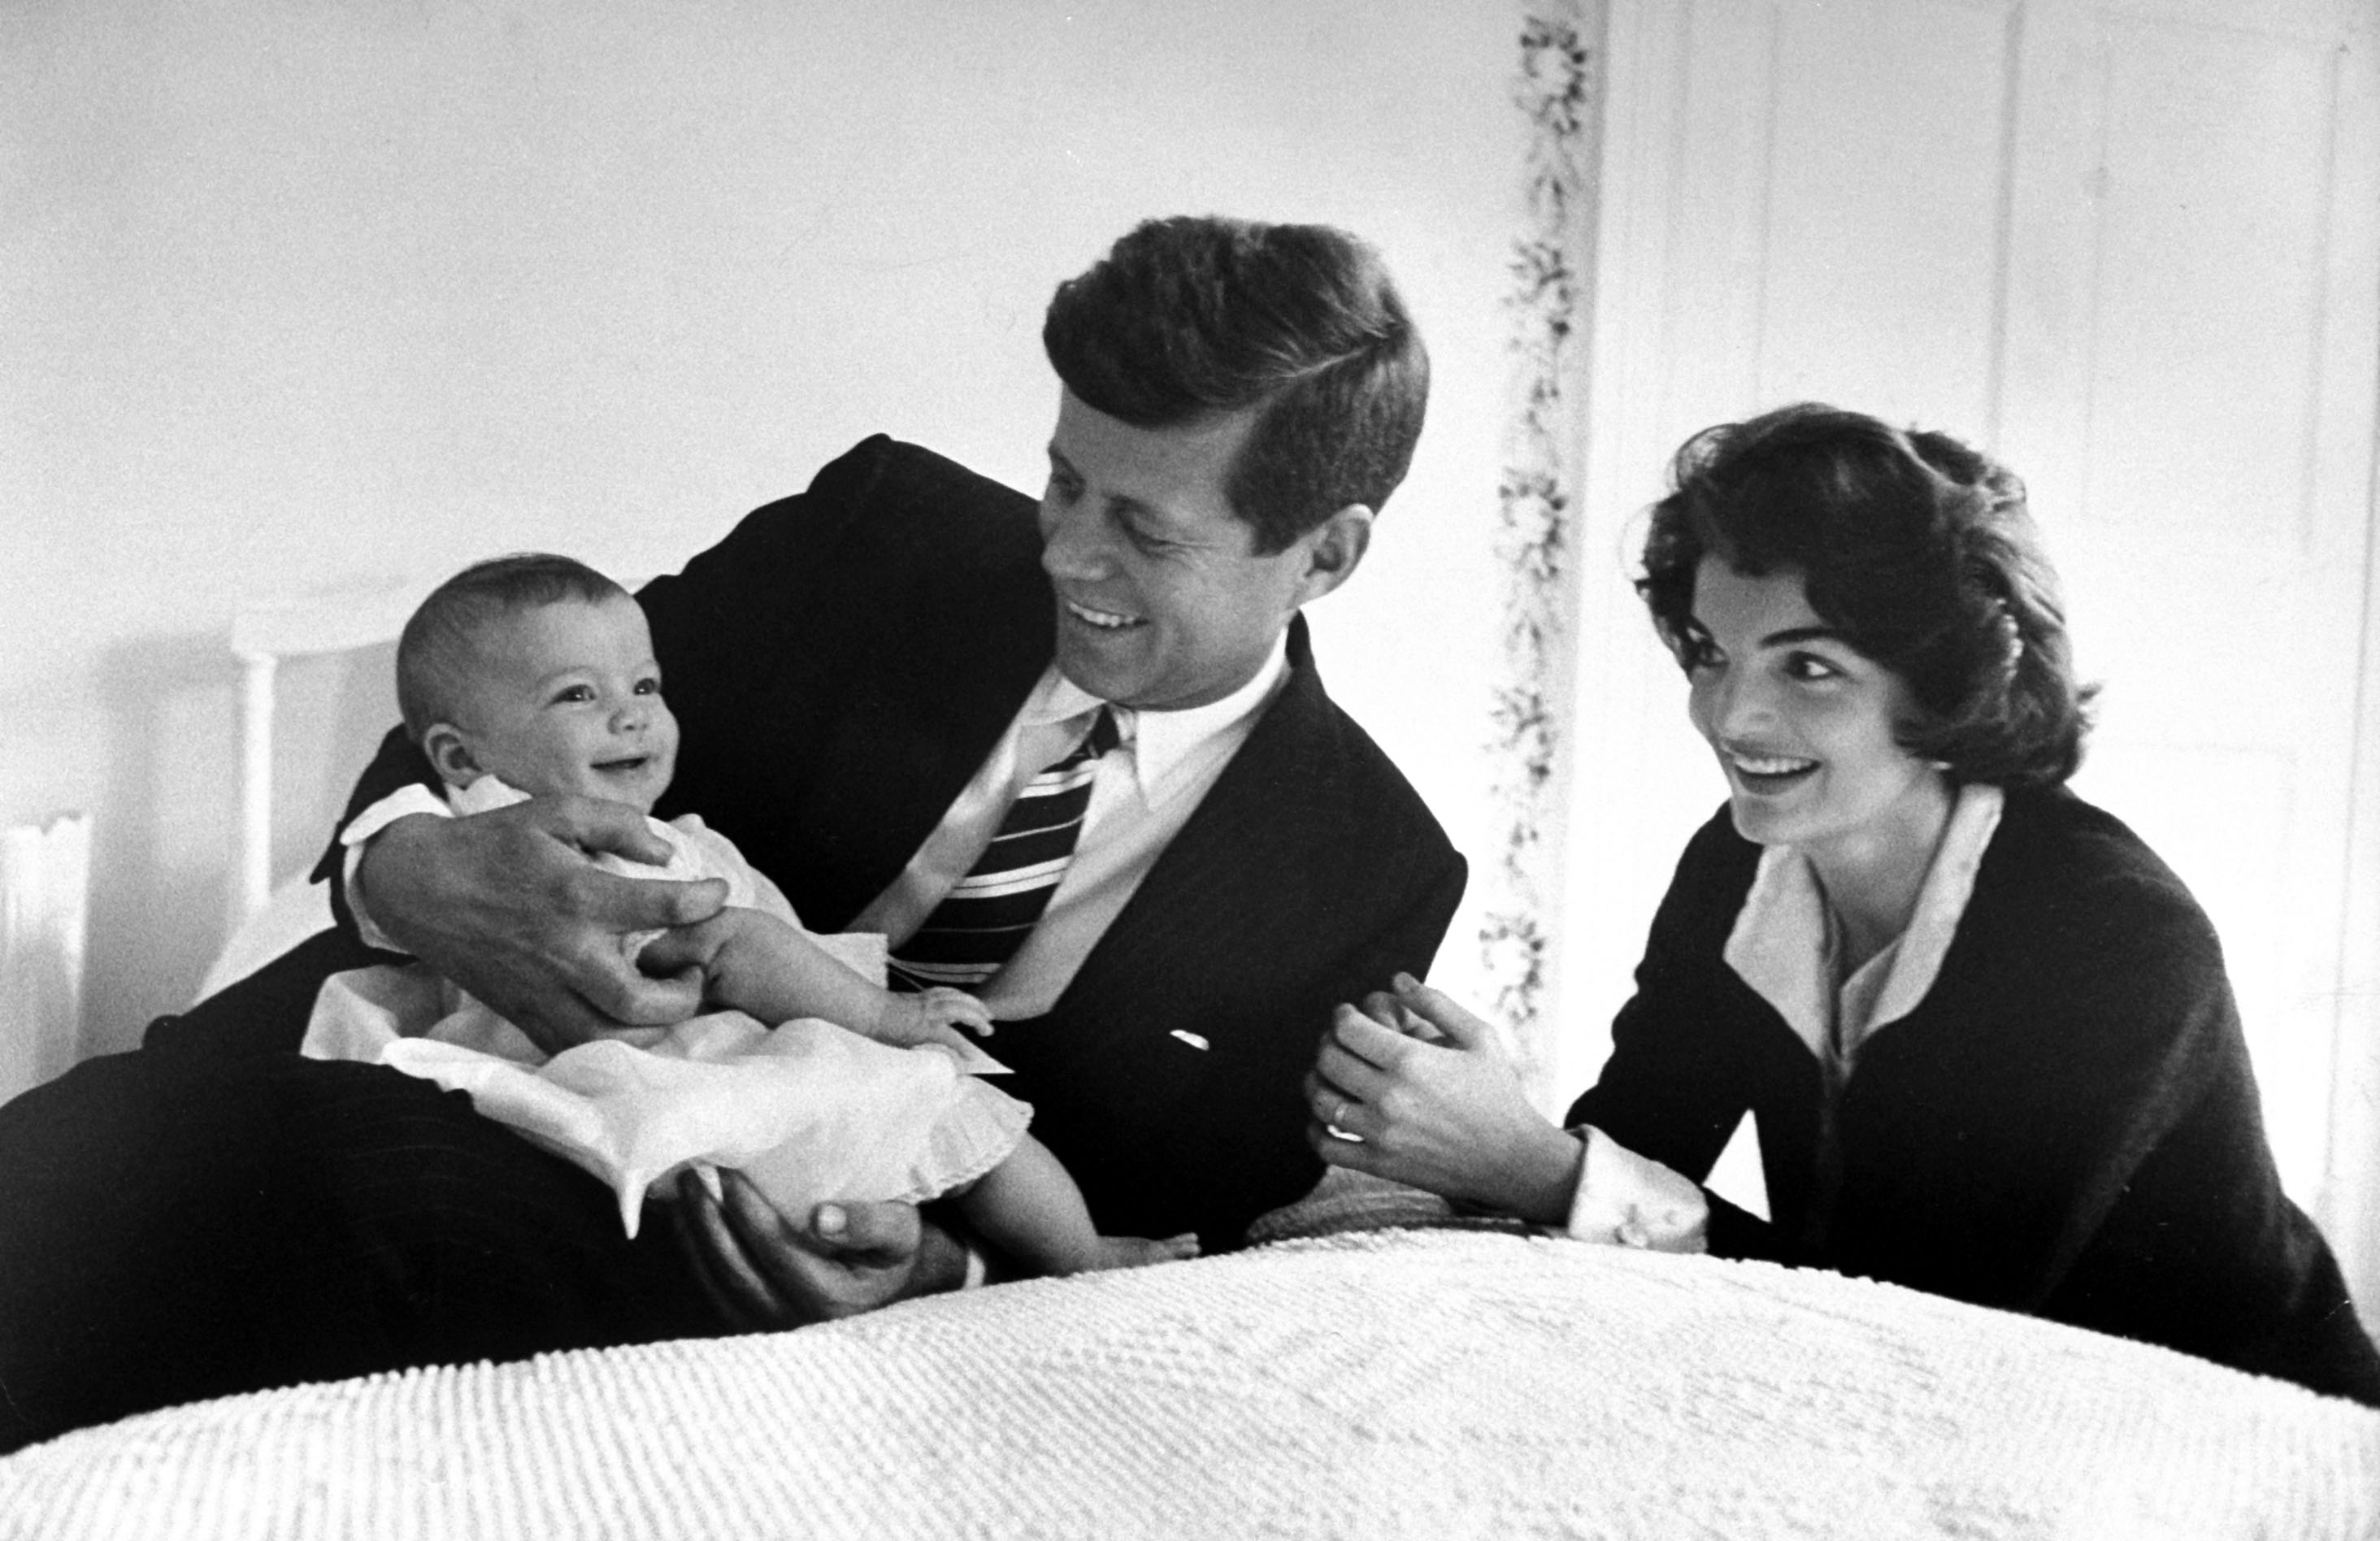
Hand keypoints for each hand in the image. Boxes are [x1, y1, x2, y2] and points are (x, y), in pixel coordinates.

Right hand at [357, 798, 728, 1051]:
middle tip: (693, 970)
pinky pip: (574, 1046)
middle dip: (684, 994)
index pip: (658, 908)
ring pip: (608, 1038)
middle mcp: (561, 953)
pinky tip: (625, 1015)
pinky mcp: (521, 1013)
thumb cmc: (492, 844)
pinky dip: (610, 1040)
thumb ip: (617, 825)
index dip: (701, 902)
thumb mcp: (554, 812)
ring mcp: (539, 991)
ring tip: (664, 998)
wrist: (418, 886)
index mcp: (574, 897)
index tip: (718, 894)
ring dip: (650, 1027)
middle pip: (639, 1002)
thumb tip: (667, 852)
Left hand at [672, 1170, 963, 1329]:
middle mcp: (796, 1322)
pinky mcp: (751, 1325)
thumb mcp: (900, 1230)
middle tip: (695, 1172)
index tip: (732, 1170)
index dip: (750, 1210)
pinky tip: (687, 1218)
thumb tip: (821, 1217)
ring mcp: (770, 1329)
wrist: (886, 1288)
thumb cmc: (890, 1251)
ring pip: (718, 1283)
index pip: (778, 1249)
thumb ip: (870, 1222)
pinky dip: (695, 1253)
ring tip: (686, 1188)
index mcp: (833, 1300)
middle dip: (710, 1218)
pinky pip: (713, 1290)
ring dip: (695, 1234)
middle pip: (737, 1268)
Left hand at [873, 988, 994, 1052]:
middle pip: (961, 1010)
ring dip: (974, 1004)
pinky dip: (961, 996)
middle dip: (978, 1018)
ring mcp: (928, 1000)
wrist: (869, 1011)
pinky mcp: (925, 995)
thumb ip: (924, 1053)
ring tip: (986, 1014)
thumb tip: (943, 1061)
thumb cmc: (883, 1033)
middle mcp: (929, 1011)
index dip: (964, 1048)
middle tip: (989, 1030)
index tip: (973, 1058)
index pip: (951, 1037)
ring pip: (957, 997)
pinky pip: (948, 992)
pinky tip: (966, 1002)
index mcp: (923, 1027)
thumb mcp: (902, 1050)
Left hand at [1303, 973, 1582, 1222]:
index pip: (1348, 1028)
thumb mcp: (1480, 1037)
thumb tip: (1397, 980)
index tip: (1348, 1015)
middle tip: (1337, 1041)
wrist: (1512, 1160)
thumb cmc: (1498, 1092)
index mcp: (1412, 1061)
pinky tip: (1325, 1118)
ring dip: (1315, 1081)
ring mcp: (1382, 1133)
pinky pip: (1327, 1147)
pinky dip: (1315, 1130)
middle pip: (1329, 1059)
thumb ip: (1436, 1003)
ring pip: (1321, 1100)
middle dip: (1327, 1042)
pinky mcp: (1380, 1164)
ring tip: (1326, 1074)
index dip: (1341, 1016)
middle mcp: (1390, 1096)